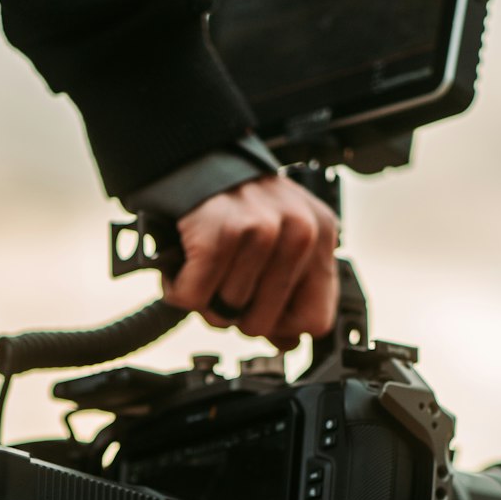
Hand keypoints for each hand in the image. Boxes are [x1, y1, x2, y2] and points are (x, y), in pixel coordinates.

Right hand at [162, 174, 339, 349]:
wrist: (193, 156)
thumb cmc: (235, 201)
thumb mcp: (280, 238)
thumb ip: (289, 291)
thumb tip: (287, 343)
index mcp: (321, 235)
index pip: (315, 320)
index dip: (281, 327)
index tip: (260, 311)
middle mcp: (299, 233)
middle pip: (265, 324)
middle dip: (235, 313)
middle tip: (223, 283)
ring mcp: (262, 232)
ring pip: (228, 313)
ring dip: (205, 298)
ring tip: (204, 267)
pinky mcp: (221, 235)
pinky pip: (194, 297)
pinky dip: (179, 290)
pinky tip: (183, 267)